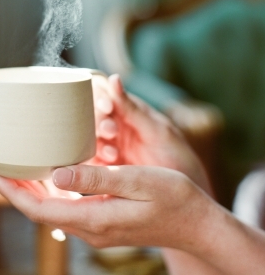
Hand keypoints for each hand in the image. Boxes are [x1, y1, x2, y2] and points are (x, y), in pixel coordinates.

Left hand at [0, 163, 209, 250]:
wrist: (195, 223)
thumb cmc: (171, 197)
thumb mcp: (136, 181)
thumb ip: (96, 179)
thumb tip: (56, 175)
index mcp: (94, 218)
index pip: (38, 208)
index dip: (9, 190)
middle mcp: (90, 228)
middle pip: (39, 209)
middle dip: (12, 189)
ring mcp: (97, 228)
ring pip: (51, 209)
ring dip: (29, 190)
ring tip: (13, 167)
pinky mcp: (104, 221)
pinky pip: (66, 207)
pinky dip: (49, 191)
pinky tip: (48, 176)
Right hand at [92, 74, 211, 192]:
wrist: (186, 196)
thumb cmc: (178, 156)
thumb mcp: (157, 130)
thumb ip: (132, 108)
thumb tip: (113, 78)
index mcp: (127, 110)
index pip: (103, 95)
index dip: (99, 96)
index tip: (108, 107)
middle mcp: (115, 126)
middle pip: (91, 116)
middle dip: (98, 121)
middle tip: (111, 131)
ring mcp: (108, 147)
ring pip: (88, 138)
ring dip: (97, 142)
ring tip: (113, 154)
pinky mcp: (104, 169)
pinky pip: (89, 161)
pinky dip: (92, 162)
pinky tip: (107, 164)